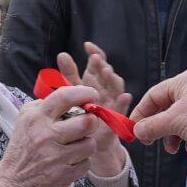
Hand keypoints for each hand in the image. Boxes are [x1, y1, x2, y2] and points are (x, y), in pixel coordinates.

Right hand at [0, 85, 101, 186]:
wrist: (14, 182)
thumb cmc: (24, 146)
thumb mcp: (26, 118)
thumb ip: (47, 104)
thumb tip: (76, 95)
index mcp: (35, 118)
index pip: (64, 97)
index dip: (84, 93)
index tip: (93, 94)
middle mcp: (45, 136)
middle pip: (86, 122)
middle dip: (92, 121)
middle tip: (87, 123)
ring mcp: (55, 157)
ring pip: (90, 143)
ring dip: (86, 143)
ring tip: (75, 145)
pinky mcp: (63, 174)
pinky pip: (87, 162)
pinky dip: (82, 161)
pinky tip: (70, 160)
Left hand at [57, 42, 130, 175]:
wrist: (85, 139)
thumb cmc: (79, 113)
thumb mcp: (71, 91)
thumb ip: (69, 73)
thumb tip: (62, 54)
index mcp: (95, 79)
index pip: (98, 62)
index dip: (95, 53)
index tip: (87, 46)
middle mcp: (105, 88)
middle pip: (107, 72)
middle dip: (102, 64)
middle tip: (95, 58)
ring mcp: (112, 101)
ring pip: (116, 87)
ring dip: (113, 79)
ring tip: (107, 72)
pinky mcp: (116, 116)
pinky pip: (122, 108)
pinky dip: (124, 102)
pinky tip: (124, 96)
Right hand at [130, 70, 186, 159]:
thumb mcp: (174, 122)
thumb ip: (152, 126)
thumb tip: (137, 131)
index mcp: (184, 82)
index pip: (153, 95)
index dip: (141, 113)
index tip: (132, 129)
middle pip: (164, 111)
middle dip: (159, 129)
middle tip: (150, 142)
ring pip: (177, 124)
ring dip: (174, 138)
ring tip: (176, 148)